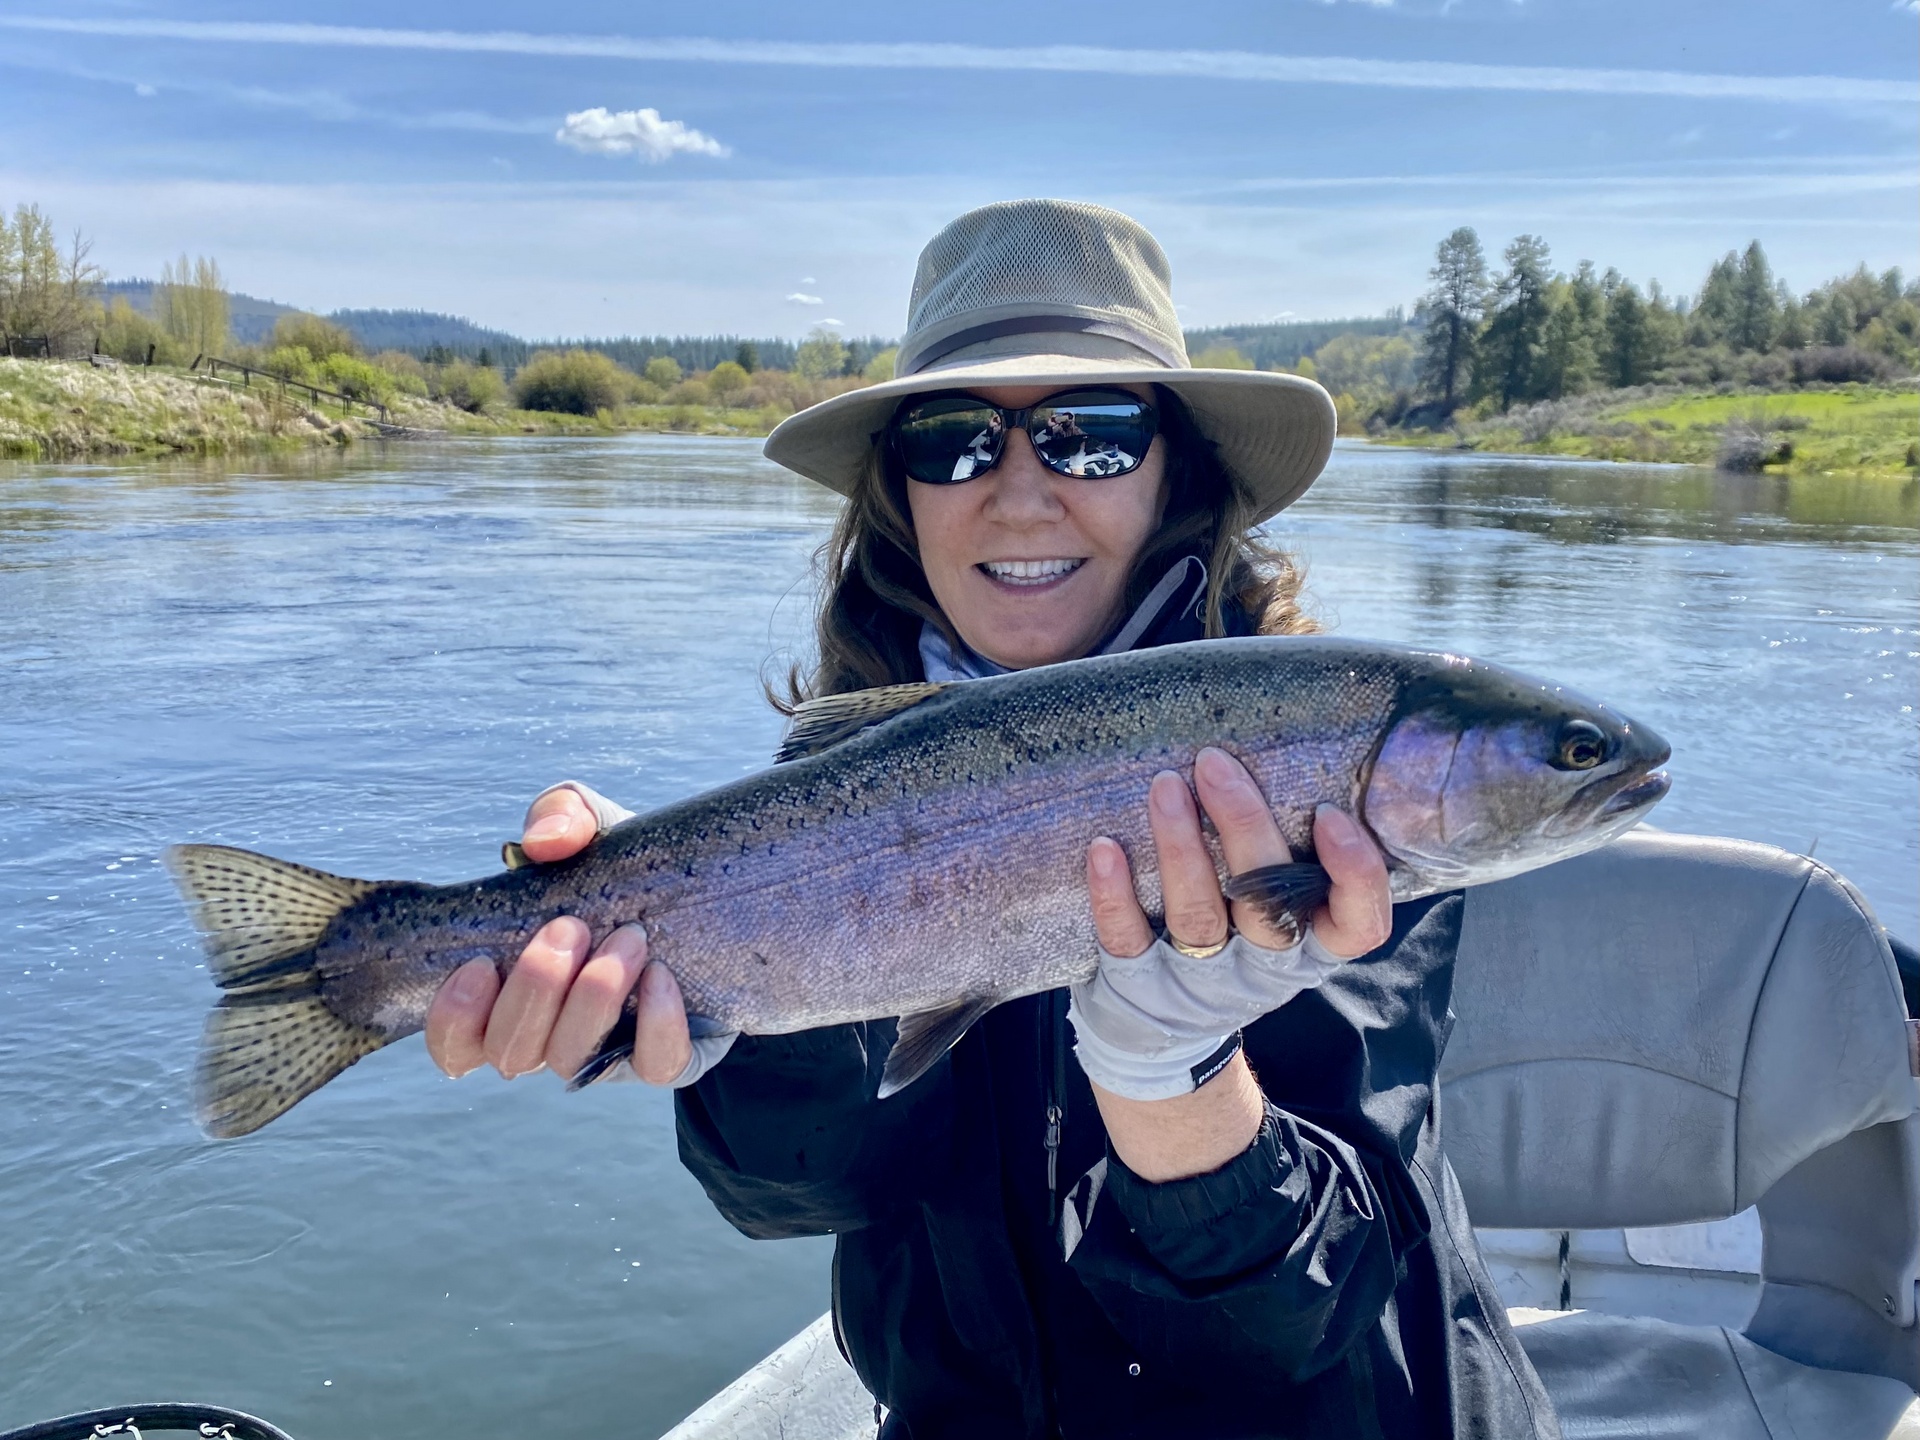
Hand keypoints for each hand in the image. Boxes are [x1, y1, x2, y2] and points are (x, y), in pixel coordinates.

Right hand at [423, 784, 698, 1085]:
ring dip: (593, 998)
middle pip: (510, 1050)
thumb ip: (560, 815)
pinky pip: (654, 1067)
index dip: (454, 1017)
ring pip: (571, 1060)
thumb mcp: (593, 826)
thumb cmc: (623, 868)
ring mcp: (604, 1052)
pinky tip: (661, 977)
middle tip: (572, 927)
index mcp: (507, 993)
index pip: (455, 1041)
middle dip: (535, 986)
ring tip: (629, 937)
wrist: (712, 894)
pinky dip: (656, 1025)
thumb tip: (543, 843)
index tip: (481, 963)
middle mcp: (547, 1034)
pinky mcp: (667, 1055)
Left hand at [1071, 748, 1391, 1104]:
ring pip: (1198, 914)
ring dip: (1181, 846)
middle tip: (1215, 763)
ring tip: (1166, 786)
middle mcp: (1262, 970)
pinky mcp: (1138, 985)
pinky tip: (1105, 848)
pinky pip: (1125, 938)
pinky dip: (1113, 892)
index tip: (1329, 814)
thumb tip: (1293, 761)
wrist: (1163, 1039)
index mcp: (1310, 949)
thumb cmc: (1233, 946)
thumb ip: (1292, 865)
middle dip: (1244, 825)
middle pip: (1268, 903)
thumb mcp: (1280, 919)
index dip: (1354, 874)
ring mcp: (1199, 981)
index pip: (1358, 925)